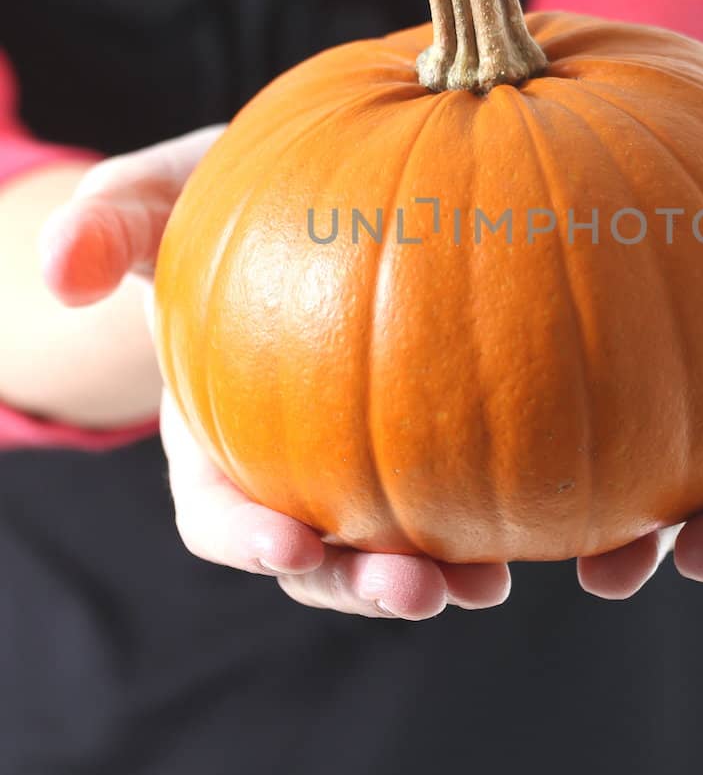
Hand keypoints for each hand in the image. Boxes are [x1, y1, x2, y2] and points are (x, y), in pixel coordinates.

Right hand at [40, 127, 511, 622]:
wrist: (321, 184)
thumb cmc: (227, 197)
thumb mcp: (162, 195)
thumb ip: (109, 223)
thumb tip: (63, 273)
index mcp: (220, 439)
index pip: (218, 514)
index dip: (246, 539)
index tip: (289, 548)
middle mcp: (299, 470)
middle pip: (321, 559)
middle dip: (360, 586)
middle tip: (414, 590)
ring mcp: (376, 464)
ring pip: (405, 549)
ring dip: (445, 577)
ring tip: (489, 584)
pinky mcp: (450, 441)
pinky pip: (484, 493)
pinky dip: (517, 521)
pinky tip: (566, 525)